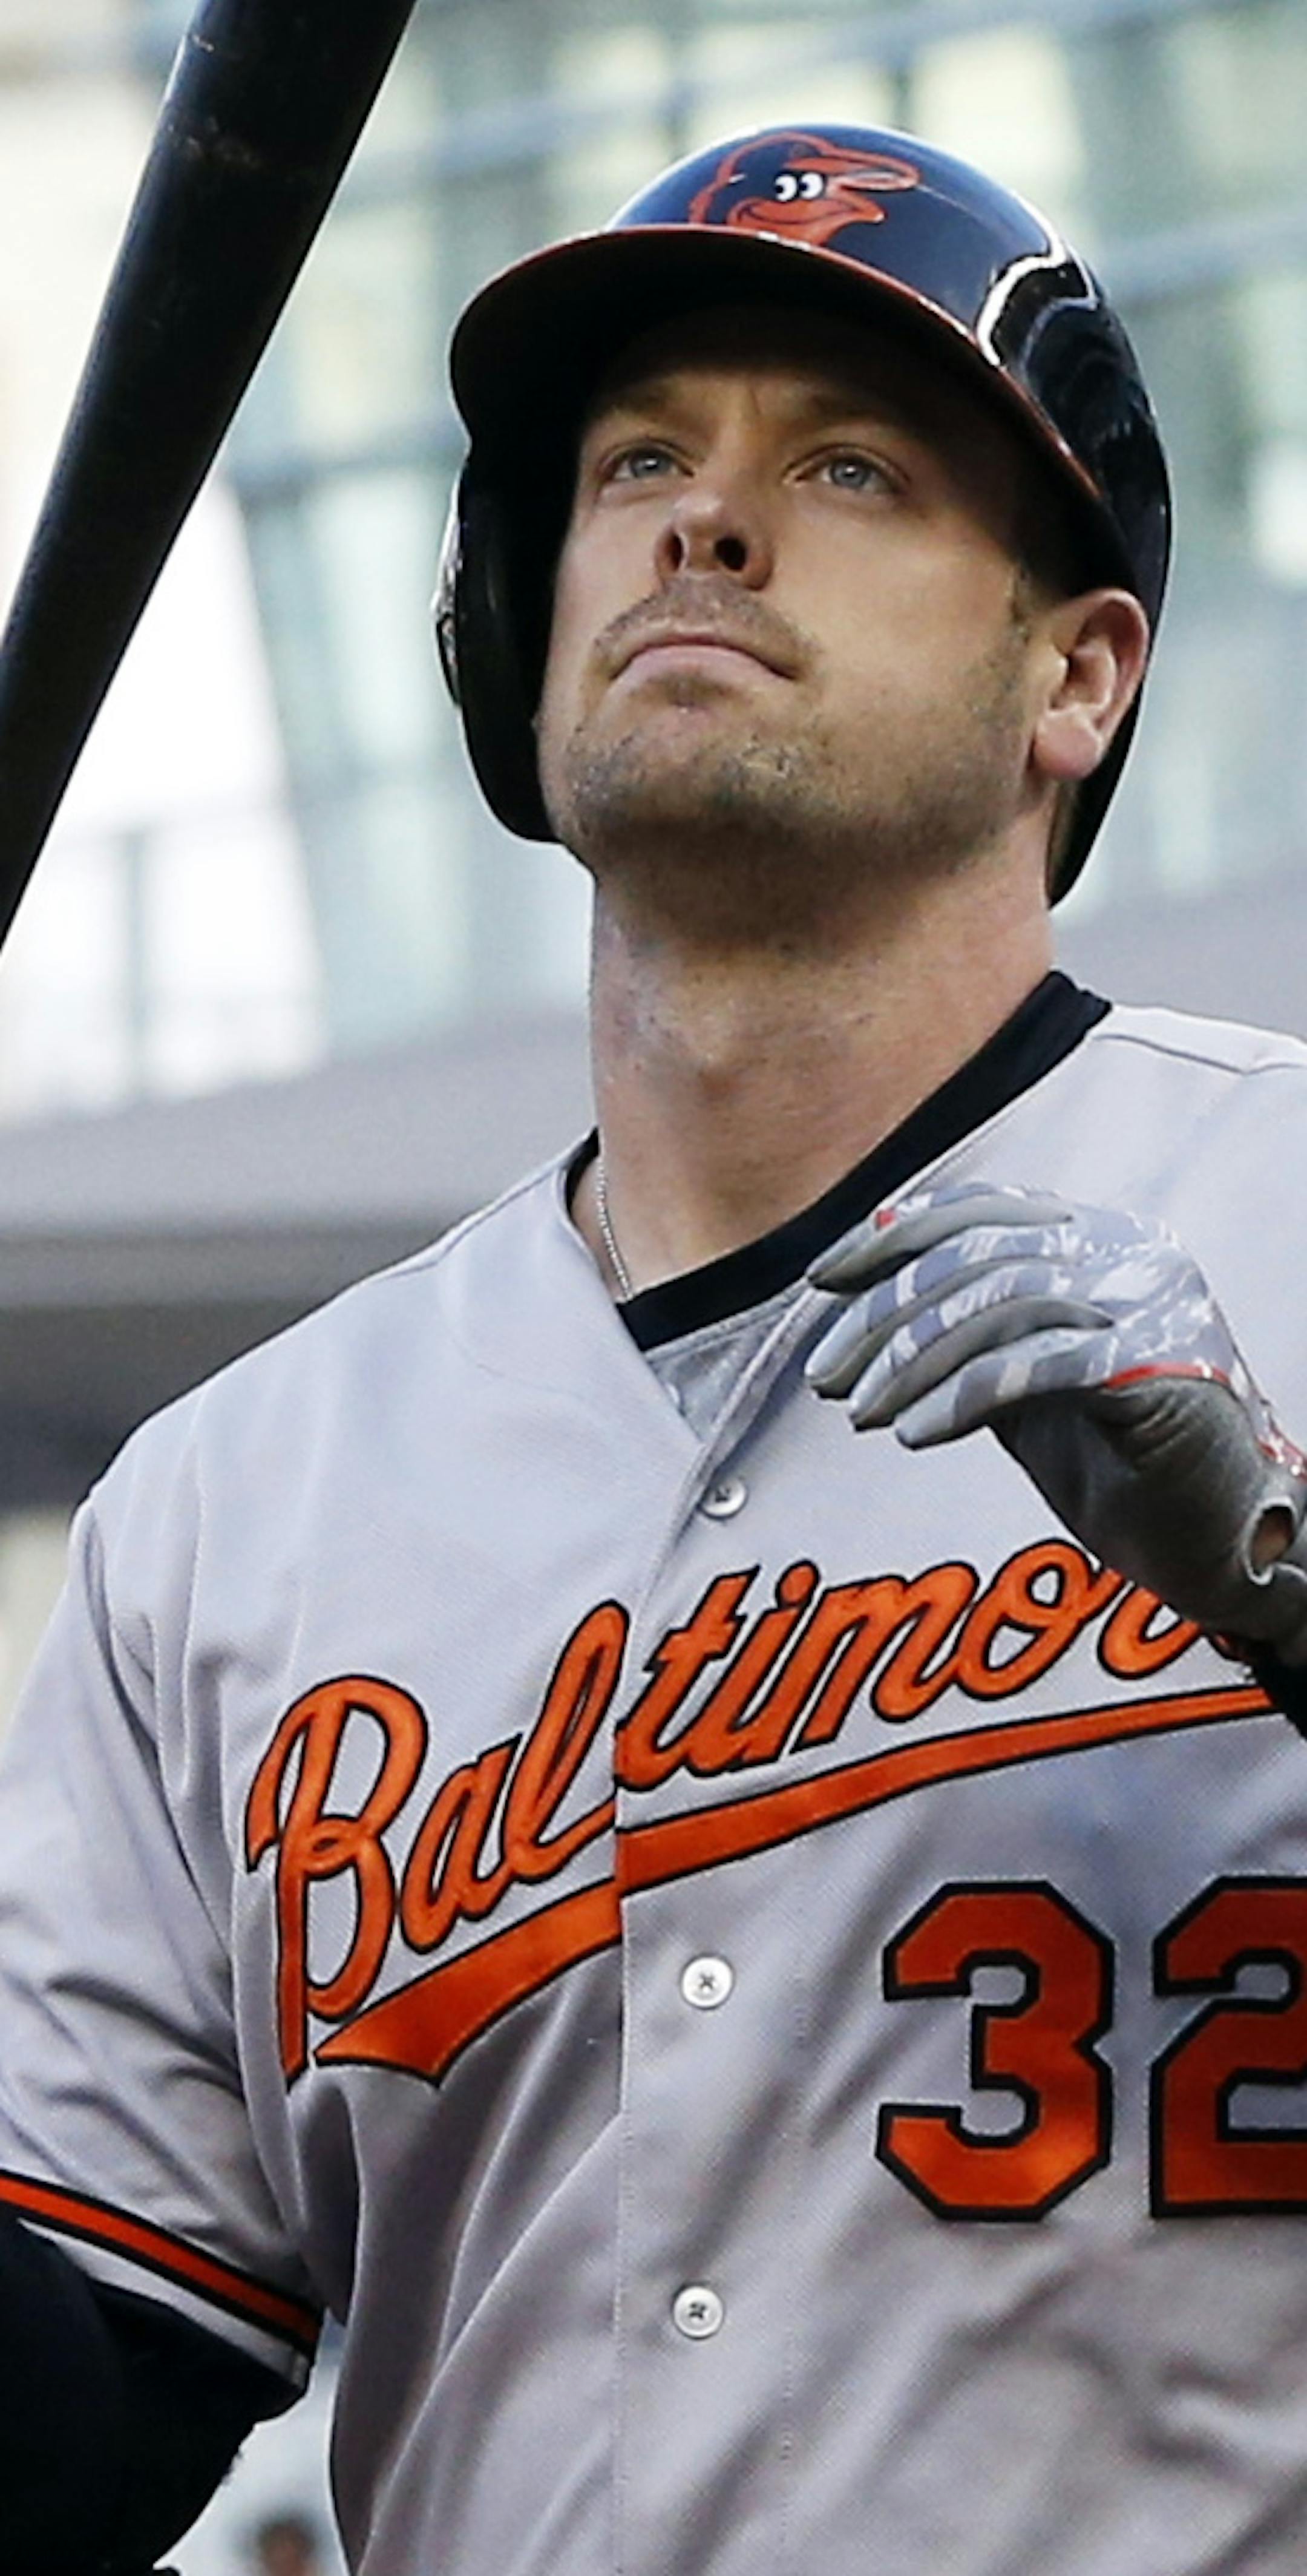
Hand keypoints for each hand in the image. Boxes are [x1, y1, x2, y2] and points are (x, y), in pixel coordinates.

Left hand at [805, 1183, 1306, 1661]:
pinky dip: (961, 1398)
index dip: (890, 1236)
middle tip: (825, 1377)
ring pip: (1000, 1303)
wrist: (1220, 1541)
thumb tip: (867, 1307)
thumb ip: (969, 1335)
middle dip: (884, 1315)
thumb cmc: (1121, 1464)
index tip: (820, 1280)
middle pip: (976, 1256)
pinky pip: (1037, 1366)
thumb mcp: (1025, 1384)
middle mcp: (1128, 1252)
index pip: (978, 1209)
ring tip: (862, 1415)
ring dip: (911, 1362)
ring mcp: (1149, 1303)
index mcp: (1096, 1239)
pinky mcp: (1157, 1365)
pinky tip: (914, 1434)